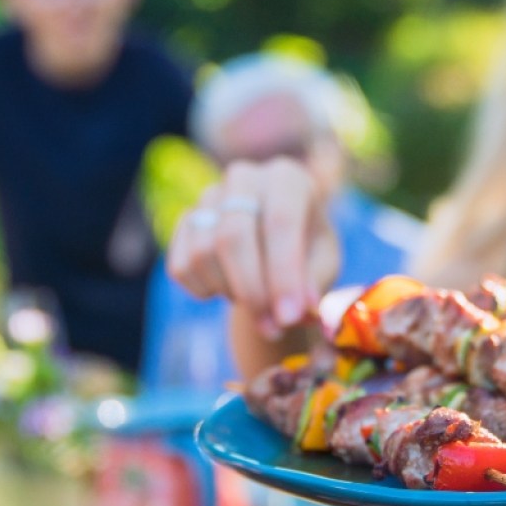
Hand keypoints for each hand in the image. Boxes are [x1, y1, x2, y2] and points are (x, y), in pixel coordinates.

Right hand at [167, 158, 340, 339]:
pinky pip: (182, 266)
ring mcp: (209, 196)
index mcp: (288, 178)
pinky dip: (204, 291)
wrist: (275, 248)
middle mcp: (245, 177)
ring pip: (204, 254)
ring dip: (231, 292)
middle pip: (233, 237)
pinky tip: (229, 290)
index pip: (279, 221)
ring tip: (257, 299)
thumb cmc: (307, 254)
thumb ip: (313, 283)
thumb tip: (299, 310)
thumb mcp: (323, 266)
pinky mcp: (184, 221)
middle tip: (271, 328)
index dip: (282, 274)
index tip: (288, 318)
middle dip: (252, 292)